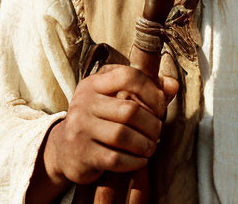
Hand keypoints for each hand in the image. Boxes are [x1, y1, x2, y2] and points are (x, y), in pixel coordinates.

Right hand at [28, 66, 179, 200]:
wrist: (64, 148)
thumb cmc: (99, 117)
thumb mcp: (115, 96)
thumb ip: (146, 89)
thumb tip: (173, 85)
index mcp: (94, 83)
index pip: (128, 76)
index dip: (151, 91)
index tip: (160, 106)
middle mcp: (84, 103)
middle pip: (130, 110)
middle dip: (152, 124)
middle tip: (158, 131)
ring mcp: (80, 129)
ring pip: (123, 135)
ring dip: (145, 144)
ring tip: (151, 146)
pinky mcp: (82, 154)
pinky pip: (116, 158)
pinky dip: (134, 161)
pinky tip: (140, 160)